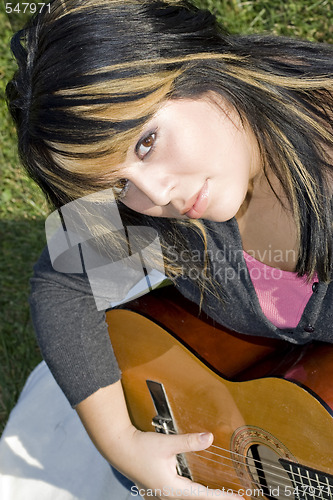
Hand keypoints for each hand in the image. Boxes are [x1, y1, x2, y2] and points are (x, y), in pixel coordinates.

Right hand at [119, 427, 242, 499]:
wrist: (119, 448)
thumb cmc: (140, 447)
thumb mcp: (167, 443)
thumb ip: (189, 441)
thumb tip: (210, 438)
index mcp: (171, 488)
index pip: (203, 496)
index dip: (222, 498)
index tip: (240, 499)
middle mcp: (167, 496)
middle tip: (235, 498)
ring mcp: (161, 495)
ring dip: (204, 498)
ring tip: (220, 495)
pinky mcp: (158, 491)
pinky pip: (180, 497)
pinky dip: (192, 495)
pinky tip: (196, 491)